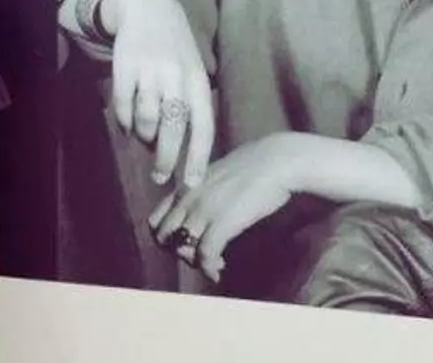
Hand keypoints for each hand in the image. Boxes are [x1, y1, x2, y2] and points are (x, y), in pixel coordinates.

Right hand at [109, 0, 214, 187]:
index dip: (198, 157)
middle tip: (161, 176)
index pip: (203, 126)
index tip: (193, 184)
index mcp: (198, 82)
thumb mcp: (193, 73)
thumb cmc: (176, 50)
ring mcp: (150, 71)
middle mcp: (176, 77)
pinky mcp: (125, 66)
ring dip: (144, 136)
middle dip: (167, 158)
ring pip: (147, 119)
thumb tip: (185, 149)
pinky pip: (123, 105)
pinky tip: (126, 125)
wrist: (149, 9)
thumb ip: (191, 106)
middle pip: (173, 127)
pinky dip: (124, 122)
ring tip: (144, 139)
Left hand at [148, 133, 297, 282]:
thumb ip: (204, 190)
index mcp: (185, 186)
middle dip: (177, 252)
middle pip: (163, 238)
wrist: (277, 160)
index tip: (186, 243)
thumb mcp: (217, 174)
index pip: (155, 220)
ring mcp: (203, 210)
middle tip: (200, 256)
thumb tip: (206, 208)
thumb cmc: (255, 165)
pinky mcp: (222, 223)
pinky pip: (205, 255)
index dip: (166, 238)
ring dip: (195, 263)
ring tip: (214, 265)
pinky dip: (208, 268)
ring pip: (181, 248)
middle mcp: (188, 198)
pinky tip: (218, 272)